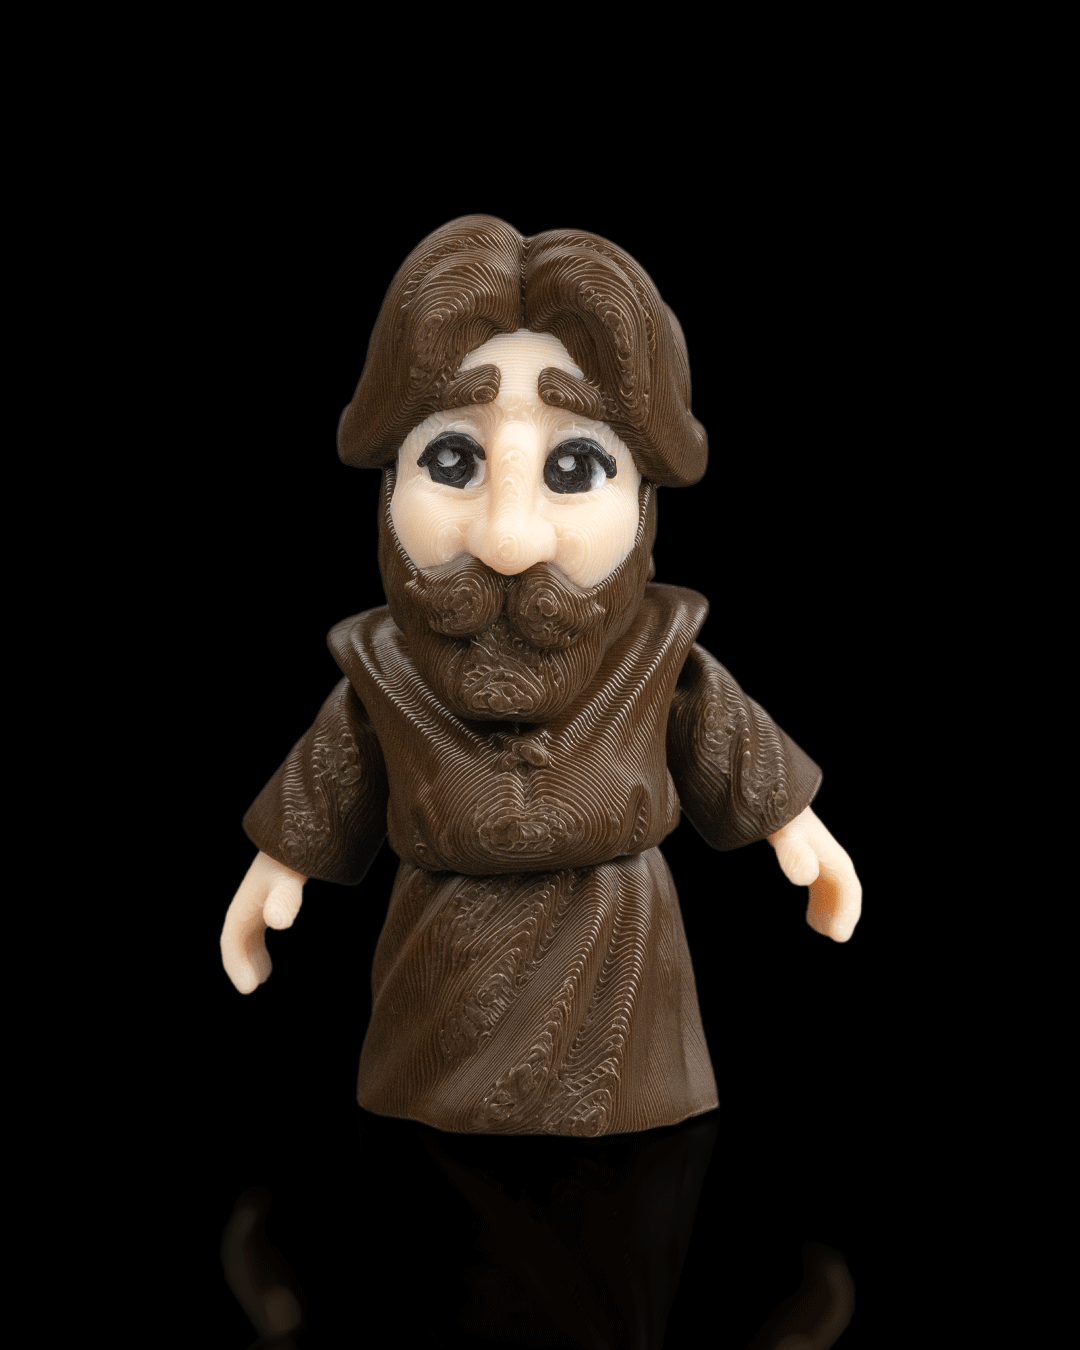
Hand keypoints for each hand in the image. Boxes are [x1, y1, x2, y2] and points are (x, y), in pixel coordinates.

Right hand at [220, 852, 306, 992]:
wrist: (298, 832)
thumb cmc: (291, 859)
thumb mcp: (287, 879)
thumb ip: (284, 898)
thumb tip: (278, 922)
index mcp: (243, 905)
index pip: (232, 941)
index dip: (237, 964)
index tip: (250, 988)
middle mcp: (246, 903)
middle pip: (236, 940)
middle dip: (241, 962)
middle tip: (253, 986)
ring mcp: (256, 900)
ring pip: (246, 934)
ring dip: (250, 955)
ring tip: (264, 975)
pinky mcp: (269, 896)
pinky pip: (256, 928)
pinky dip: (258, 945)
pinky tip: (270, 956)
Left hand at [768, 806, 860, 942]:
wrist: (764, 788)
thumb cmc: (777, 812)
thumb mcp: (786, 833)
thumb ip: (793, 852)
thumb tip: (805, 877)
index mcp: (830, 853)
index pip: (848, 887)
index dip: (847, 911)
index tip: (839, 936)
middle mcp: (826, 853)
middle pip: (842, 888)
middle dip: (841, 911)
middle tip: (833, 935)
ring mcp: (815, 852)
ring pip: (831, 886)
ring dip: (830, 906)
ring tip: (818, 926)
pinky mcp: (802, 851)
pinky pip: (820, 881)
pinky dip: (819, 899)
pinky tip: (810, 913)